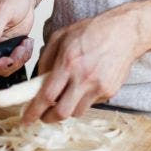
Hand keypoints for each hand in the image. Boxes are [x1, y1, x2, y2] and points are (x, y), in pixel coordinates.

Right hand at [0, 0, 38, 76]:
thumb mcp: (2, 11)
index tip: (7, 58)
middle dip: (8, 65)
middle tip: (20, 51)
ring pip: (5, 68)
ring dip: (18, 60)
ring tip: (25, 43)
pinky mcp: (10, 49)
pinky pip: (15, 62)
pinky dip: (24, 56)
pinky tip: (27, 42)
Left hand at [22, 7, 137, 124]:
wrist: (124, 32)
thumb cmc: (92, 31)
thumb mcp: (60, 36)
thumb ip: (46, 59)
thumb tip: (37, 81)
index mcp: (68, 62)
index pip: (47, 95)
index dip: (34, 111)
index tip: (26, 119)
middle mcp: (83, 77)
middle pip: (62, 112)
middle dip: (49, 118)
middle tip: (44, 115)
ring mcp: (98, 86)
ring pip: (77, 112)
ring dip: (68, 108)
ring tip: (67, 94)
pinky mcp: (109, 91)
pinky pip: (91, 104)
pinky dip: (83, 100)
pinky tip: (86, 84)